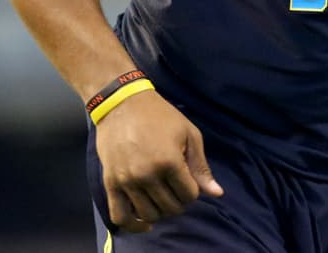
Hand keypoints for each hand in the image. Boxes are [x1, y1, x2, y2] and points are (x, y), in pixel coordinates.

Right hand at [95, 89, 223, 232]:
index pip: (189, 195)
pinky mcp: (110, 183)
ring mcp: (127, 181)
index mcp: (169, 161)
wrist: (122, 103)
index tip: (188, 179)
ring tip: (161, 198)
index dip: (193, 191)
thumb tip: (217, 194)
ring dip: (160, 211)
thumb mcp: (189, 134)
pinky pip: (120, 216)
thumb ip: (201, 166)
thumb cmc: (160, 115)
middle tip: (176, 188)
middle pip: (171, 207)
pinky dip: (133, 225)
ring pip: (149, 214)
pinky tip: (143, 222)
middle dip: (179, 201)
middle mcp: (147, 175)